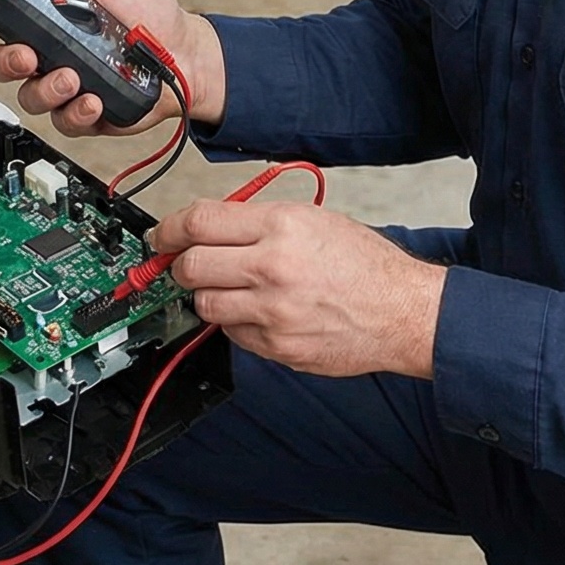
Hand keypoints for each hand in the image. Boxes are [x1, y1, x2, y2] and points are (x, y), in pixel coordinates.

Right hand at [0, 0, 227, 133]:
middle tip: (28, 54)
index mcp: (48, 16)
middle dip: (7, 60)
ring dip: (47, 88)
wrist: (188, 55)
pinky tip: (92, 99)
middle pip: (2, 62)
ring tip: (73, 77)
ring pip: (29, 96)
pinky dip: (76, 112)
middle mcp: (50, 51)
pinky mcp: (85, 114)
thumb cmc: (151, 13)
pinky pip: (64, 121)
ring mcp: (65, 84)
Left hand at [152, 200, 445, 378]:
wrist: (403, 311)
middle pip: (191, 265)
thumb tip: (209, 226)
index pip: (199, 221)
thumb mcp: (314, 219)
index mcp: (281, 226)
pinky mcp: (277, 346)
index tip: (161, 236)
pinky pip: (232, 333)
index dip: (169, 229)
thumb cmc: (365, 264)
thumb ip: (259, 220)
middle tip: (188, 263)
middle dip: (181, 264)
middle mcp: (273, 266)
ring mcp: (273, 311)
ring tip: (234, 288)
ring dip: (209, 295)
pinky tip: (261, 312)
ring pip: (205, 303)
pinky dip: (237, 322)